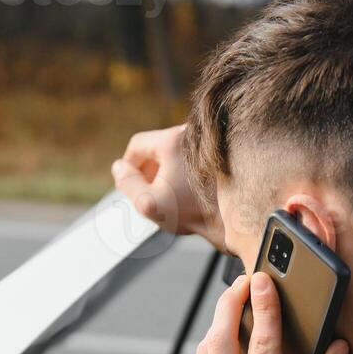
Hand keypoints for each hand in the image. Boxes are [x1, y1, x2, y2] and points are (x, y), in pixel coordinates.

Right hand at [111, 125, 225, 251]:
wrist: (233, 220)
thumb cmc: (193, 212)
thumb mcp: (149, 203)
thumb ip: (127, 183)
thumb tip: (119, 167)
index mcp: (173, 140)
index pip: (138, 144)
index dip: (129, 166)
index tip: (130, 184)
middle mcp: (192, 133)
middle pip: (156, 148)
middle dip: (148, 170)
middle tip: (149, 194)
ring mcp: (206, 143)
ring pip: (173, 153)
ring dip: (165, 171)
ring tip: (168, 195)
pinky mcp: (217, 154)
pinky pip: (189, 158)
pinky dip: (182, 172)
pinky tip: (186, 193)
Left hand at [194, 272, 350, 353]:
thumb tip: (337, 347)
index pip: (258, 345)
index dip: (263, 307)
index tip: (263, 280)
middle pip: (219, 340)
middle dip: (229, 303)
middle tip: (243, 280)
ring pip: (204, 353)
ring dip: (217, 322)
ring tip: (234, 301)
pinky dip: (211, 347)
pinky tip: (224, 336)